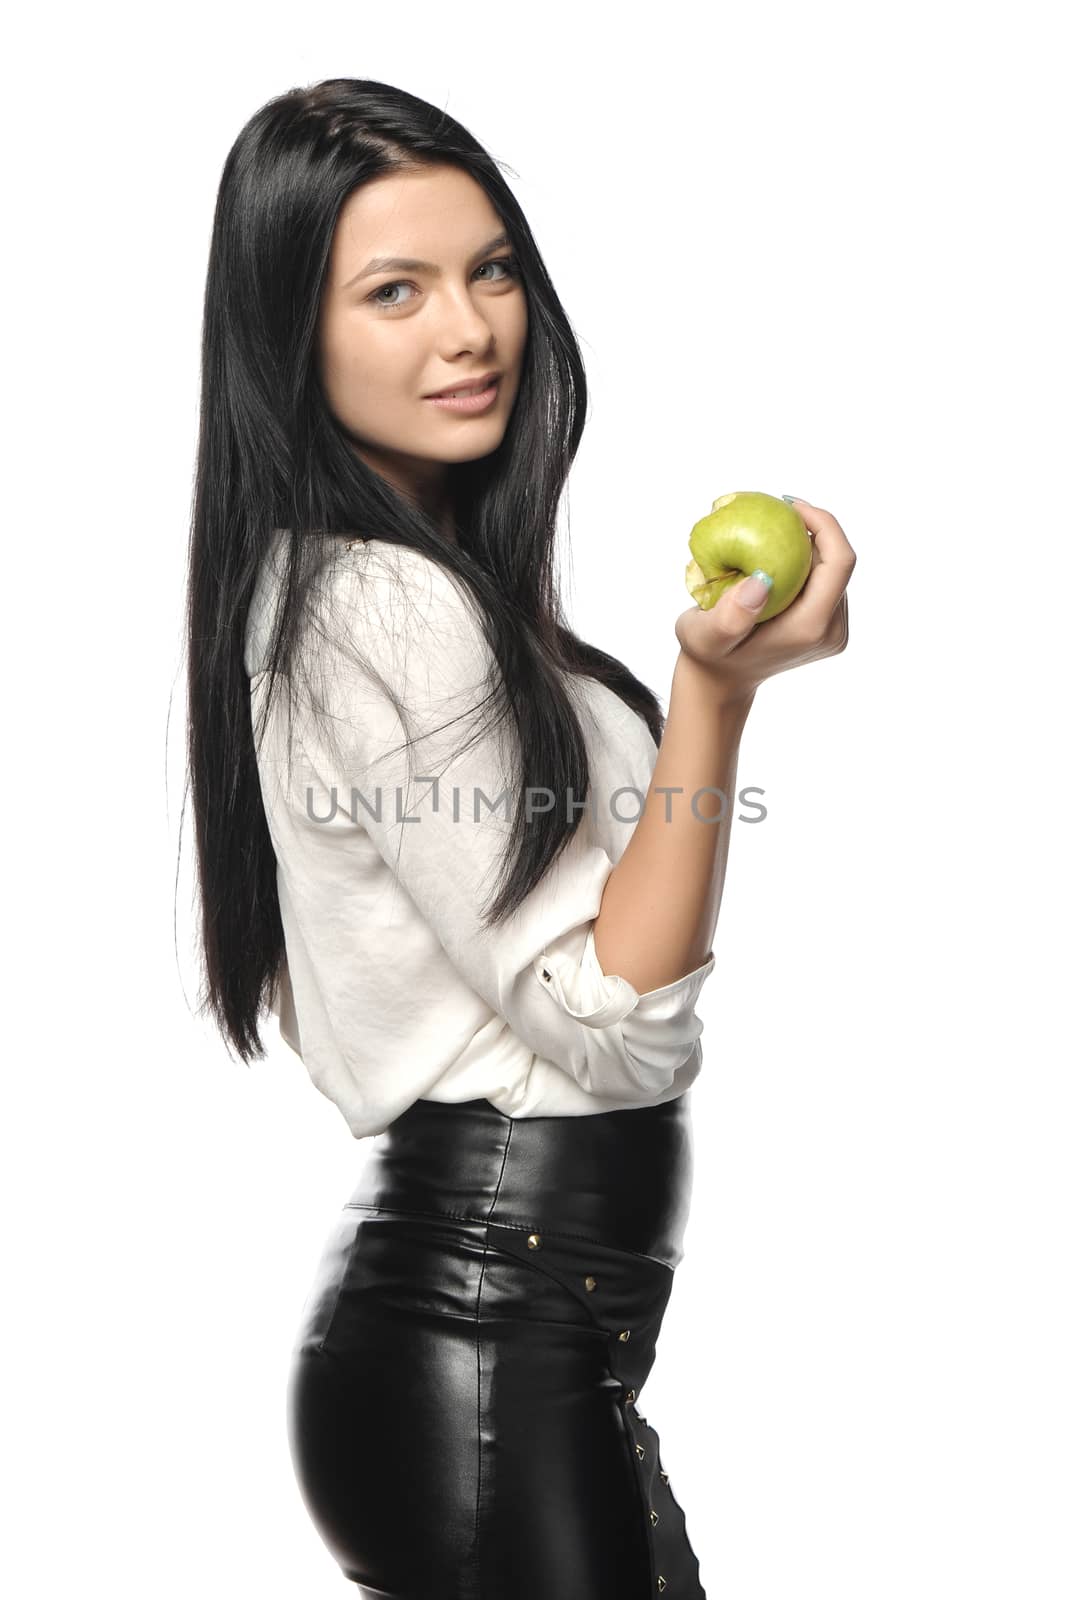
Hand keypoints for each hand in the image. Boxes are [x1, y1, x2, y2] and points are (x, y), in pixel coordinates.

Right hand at [674, 497, 855, 701]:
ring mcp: (833, 630)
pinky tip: (774, 551)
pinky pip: (823, 580)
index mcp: (811, 627)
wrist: (720, 681)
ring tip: (770, 530)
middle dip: (813, 530)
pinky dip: (802, 560)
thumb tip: (763, 579)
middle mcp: (831, 630)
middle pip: (838, 562)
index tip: (789, 506)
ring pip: (832, 570)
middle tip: (774, 512)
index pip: (839, 562)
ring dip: (806, 545)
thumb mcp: (704, 635)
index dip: (823, 524)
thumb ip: (730, 615)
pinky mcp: (827, 626)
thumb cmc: (707, 655)